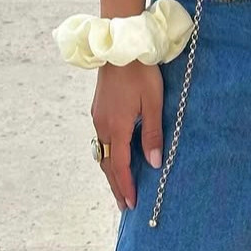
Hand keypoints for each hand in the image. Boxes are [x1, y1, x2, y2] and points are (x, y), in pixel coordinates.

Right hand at [91, 61, 163, 214]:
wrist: (120, 46)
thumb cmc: (140, 72)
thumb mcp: (152, 103)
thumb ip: (152, 133)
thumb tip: (153, 163)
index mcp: (116, 127)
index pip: (120, 166)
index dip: (126, 186)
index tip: (132, 204)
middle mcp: (102, 125)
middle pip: (107, 164)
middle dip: (116, 185)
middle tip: (124, 205)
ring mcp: (97, 116)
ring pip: (102, 152)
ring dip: (111, 171)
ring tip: (120, 186)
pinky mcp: (98, 108)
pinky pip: (101, 139)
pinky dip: (108, 155)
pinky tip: (115, 156)